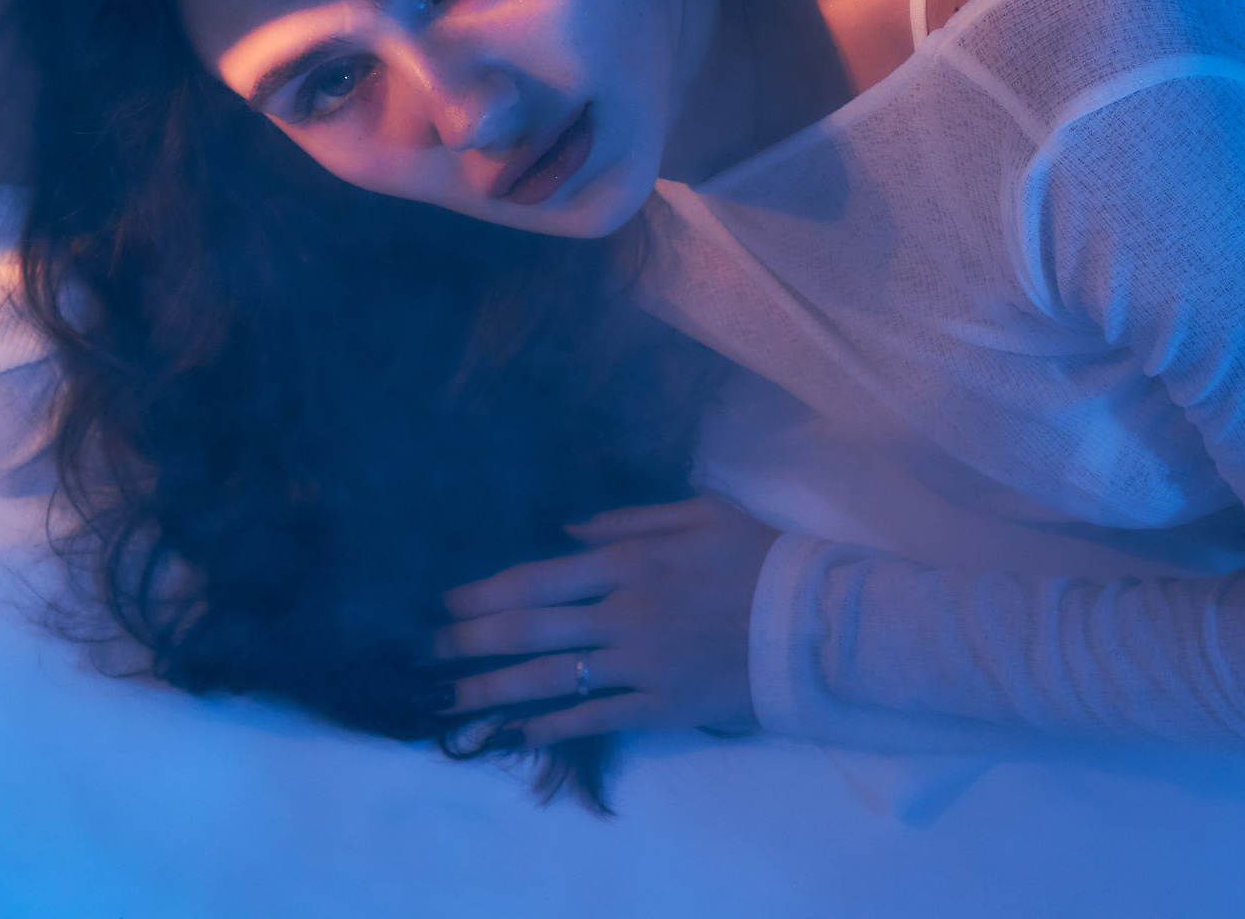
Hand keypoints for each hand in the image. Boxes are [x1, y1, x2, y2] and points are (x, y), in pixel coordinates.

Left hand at [434, 496, 778, 748]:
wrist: (817, 622)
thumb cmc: (762, 558)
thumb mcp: (702, 512)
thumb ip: (631, 520)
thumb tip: (569, 533)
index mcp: (632, 562)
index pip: (539, 578)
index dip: (486, 592)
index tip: (447, 603)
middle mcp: (625, 613)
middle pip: (529, 628)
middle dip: (470, 641)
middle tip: (428, 652)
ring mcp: (640, 664)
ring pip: (549, 677)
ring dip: (492, 689)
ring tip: (450, 700)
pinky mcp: (660, 706)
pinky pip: (593, 717)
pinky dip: (549, 725)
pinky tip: (515, 731)